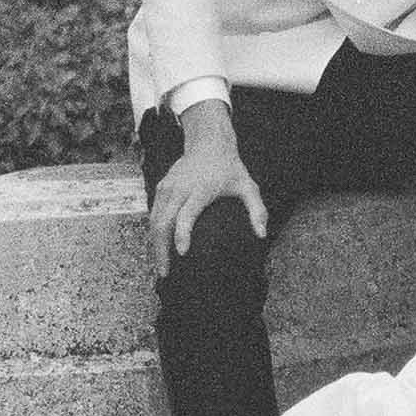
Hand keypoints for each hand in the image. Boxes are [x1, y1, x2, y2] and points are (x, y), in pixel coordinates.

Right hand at [149, 107, 267, 276]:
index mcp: (200, 190)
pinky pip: (153, 214)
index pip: (186, 215)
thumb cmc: (230, 168)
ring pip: (153, 220)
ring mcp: (167, 188)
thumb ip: (257, 211)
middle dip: (161, 249)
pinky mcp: (161, 188)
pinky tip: (158, 249)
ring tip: (160, 267)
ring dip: (154, 245)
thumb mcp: (248, 186)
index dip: (182, 234)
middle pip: (162, 222)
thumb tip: (262, 235)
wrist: (208, 143)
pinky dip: (153, 233)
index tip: (182, 253)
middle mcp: (179, 189)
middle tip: (165, 273)